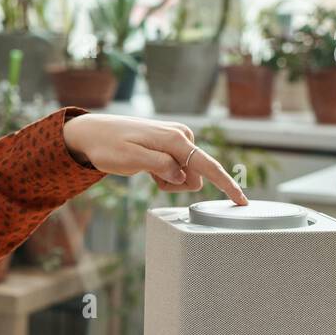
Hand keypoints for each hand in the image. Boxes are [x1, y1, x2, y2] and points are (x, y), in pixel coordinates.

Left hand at [63, 113, 248, 203]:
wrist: (93, 133)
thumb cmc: (108, 146)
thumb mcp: (130, 159)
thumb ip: (159, 166)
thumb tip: (182, 174)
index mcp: (175, 139)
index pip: (207, 166)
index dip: (226, 185)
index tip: (242, 202)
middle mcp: (182, 136)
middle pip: (196, 176)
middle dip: (177, 185)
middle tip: (151, 178)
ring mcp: (178, 140)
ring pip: (188, 175)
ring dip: (170, 181)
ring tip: (147, 170)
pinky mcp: (172, 145)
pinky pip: (178, 170)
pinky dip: (165, 176)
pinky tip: (149, 167)